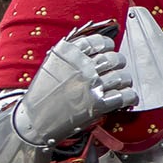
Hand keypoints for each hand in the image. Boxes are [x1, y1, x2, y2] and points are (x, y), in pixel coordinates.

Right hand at [12, 24, 136, 145]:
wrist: (33, 121)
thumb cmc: (43, 93)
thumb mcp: (52, 64)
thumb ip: (73, 52)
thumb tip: (98, 44)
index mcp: (69, 54)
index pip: (100, 41)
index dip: (108, 46)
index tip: (107, 51)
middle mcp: (81, 67)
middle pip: (115, 59)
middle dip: (117, 64)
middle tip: (113, 71)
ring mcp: (90, 85)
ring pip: (122, 77)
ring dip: (124, 81)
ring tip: (118, 85)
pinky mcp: (97, 105)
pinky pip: (125, 95)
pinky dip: (129, 96)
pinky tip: (126, 97)